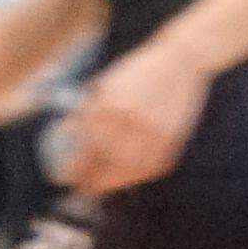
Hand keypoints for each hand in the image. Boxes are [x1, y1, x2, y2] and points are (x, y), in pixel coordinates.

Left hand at [48, 44, 202, 195]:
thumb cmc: (138, 70)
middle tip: (83, 189)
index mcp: (108, 106)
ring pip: (128, 171)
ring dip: (113, 183)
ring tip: (102, 187)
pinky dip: (137, 176)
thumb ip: (86, 109)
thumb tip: (66, 132)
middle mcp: (129, 121)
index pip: (86, 147)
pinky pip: (151, 167)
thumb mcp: (106, 84)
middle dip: (91, 181)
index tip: (66, 178)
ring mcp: (153, 132)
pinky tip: (127, 178)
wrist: (181, 59)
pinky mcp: (172, 139)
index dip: (75, 168)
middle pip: (105, 164)